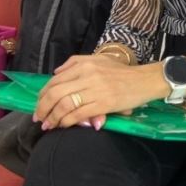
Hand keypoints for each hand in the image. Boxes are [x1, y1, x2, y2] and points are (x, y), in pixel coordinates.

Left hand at [33, 55, 153, 129]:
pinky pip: (78, 114)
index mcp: (85, 65)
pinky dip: (67, 122)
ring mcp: (96, 90)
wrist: (145, 80)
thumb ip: (75, 62)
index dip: (42, 95)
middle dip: (42, 108)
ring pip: (64, 105)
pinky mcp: (104, 104)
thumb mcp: (99, 59)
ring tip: (48, 125)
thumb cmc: (123, 72)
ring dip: (53, 117)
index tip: (39, 105)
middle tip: (39, 118)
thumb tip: (56, 72)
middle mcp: (88, 76)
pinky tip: (63, 125)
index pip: (55, 80)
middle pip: (55, 93)